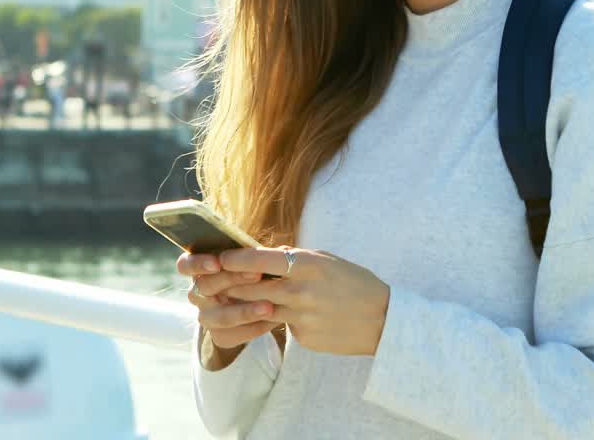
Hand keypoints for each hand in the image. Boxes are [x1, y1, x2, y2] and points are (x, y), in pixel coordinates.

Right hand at [177, 252, 280, 351]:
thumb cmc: (255, 270)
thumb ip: (252, 255)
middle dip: (232, 280)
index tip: (217, 263)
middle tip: (257, 274)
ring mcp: (207, 316)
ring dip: (244, 311)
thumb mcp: (251, 259)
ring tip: (269, 307)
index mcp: (200, 268)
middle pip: (205, 287)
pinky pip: (232, 335)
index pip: (185, 265)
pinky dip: (253, 328)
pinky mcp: (220, 335)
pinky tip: (273, 320)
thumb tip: (276, 250)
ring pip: (219, 317)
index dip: (197, 264)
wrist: (263, 300)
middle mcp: (198, 293)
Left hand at [219, 246, 389, 356]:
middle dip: (229, 284)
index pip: (261, 259)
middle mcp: (301, 290)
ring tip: (227, 298)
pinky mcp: (302, 336)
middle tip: (211, 280)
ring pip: (258, 309)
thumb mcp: (325, 261)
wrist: (382, 319)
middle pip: (251, 287)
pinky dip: (272, 318)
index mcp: (308, 265)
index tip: (220, 257)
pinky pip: (279, 325)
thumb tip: (261, 255)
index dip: (236, 259)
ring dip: (241, 304)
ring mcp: (301, 316)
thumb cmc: (353, 282)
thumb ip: (294, 259)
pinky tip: (270, 315)